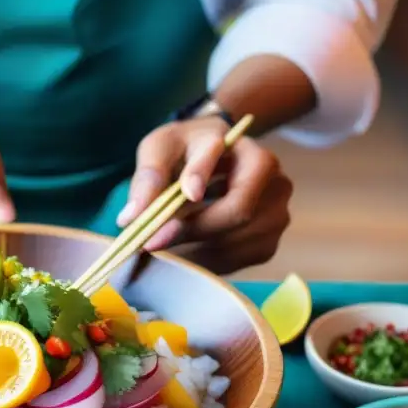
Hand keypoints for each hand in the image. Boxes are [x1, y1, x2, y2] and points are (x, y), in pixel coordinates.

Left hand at [117, 117, 292, 273]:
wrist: (213, 158)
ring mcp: (275, 211)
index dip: (201, 175)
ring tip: (164, 244)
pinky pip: (237, 261)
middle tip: (151, 242)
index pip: (226, 160)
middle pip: (238, 211)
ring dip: (195, 249)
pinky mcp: (267, 241)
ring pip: (237, 242)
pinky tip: (185, 251)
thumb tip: (132, 218)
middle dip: (191, 229)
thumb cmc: (185, 151)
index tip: (185, 194)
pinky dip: (205, 262)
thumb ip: (148, 176)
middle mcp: (271, 177)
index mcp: (241, 145)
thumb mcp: (161, 148)